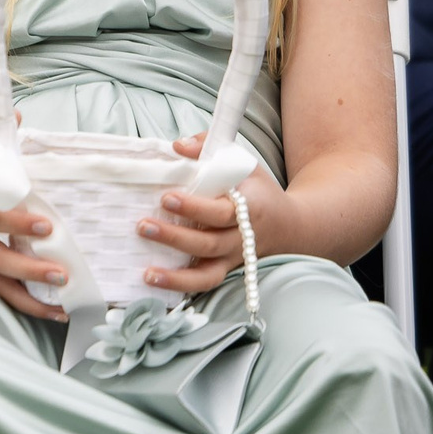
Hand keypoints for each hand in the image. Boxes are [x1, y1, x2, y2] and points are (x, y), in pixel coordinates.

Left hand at [136, 132, 277, 294]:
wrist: (289, 226)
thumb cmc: (258, 189)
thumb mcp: (242, 161)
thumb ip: (209, 147)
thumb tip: (177, 146)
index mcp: (248, 207)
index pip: (220, 212)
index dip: (193, 208)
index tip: (167, 198)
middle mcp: (241, 238)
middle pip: (208, 244)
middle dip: (174, 237)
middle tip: (143, 225)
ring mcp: (233, 258)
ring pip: (207, 273)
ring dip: (175, 275)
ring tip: (147, 271)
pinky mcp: (225, 271)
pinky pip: (205, 284)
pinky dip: (180, 287)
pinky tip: (154, 282)